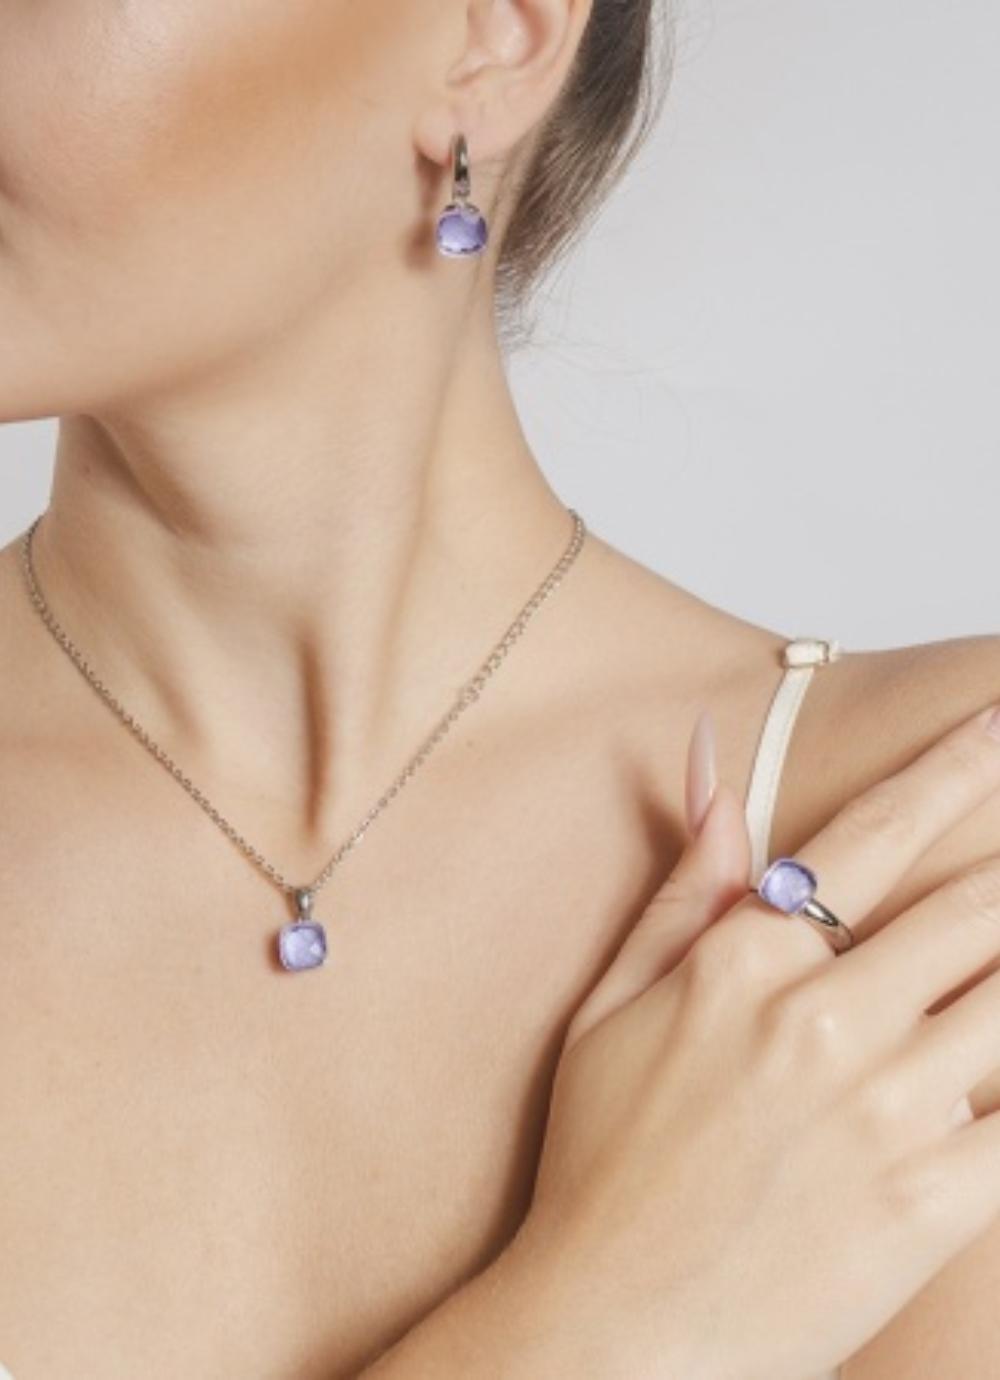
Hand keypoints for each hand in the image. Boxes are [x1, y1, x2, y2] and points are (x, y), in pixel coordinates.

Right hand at [512, 700, 999, 1379]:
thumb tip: (707, 762)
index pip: (873, 835)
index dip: (952, 767)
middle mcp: (824, 1020)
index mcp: (744, 964)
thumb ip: (683, 882)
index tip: (999, 723)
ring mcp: (885, 1111)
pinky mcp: (932, 1200)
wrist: (615, 1331)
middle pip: (972, 907)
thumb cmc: (603, 1162)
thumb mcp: (613, 1004)